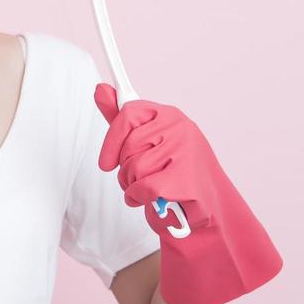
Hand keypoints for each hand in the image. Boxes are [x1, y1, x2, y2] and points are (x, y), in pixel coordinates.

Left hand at [92, 83, 282, 303]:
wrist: (204, 214)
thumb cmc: (170, 176)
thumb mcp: (145, 144)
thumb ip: (121, 120)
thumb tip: (99, 89)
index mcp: (170, 115)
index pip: (128, 113)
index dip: (112, 141)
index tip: (106, 163)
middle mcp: (181, 127)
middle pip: (127, 148)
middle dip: (127, 171)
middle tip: (145, 179)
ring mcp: (186, 151)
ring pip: (132, 168)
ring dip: (134, 186)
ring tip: (153, 190)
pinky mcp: (186, 178)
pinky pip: (141, 187)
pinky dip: (141, 199)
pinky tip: (155, 201)